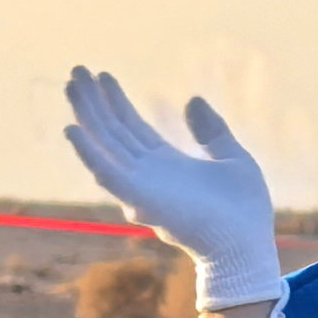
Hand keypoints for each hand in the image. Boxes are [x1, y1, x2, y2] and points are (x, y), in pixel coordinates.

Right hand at [62, 67, 283, 314]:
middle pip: (112, 131)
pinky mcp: (141, 200)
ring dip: (86, 115)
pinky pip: (108, 174)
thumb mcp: (232, 156)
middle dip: (94, 101)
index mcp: (167, 164)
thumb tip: (192, 100)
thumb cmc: (244, 211)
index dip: (116, 101)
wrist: (246, 246)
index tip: (102, 75)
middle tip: (76, 71)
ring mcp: (141, 187)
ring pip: (105, 144)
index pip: (132, 127)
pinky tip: (72, 130)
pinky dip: (89, 153)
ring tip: (71, 84)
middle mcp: (148, 173)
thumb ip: (211, 131)